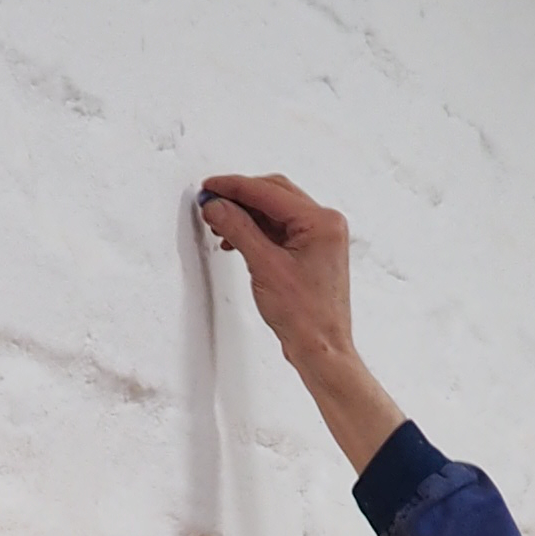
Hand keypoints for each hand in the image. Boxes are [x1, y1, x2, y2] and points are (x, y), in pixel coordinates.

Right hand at [197, 174, 404, 470]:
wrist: (321, 348)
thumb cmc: (305, 316)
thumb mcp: (264, 266)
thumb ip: (239, 229)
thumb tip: (216, 206)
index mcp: (321, 222)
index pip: (269, 192)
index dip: (234, 187)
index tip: (208, 187)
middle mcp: (325, 224)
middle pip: (274, 194)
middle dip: (240, 197)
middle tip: (209, 202)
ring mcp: (320, 237)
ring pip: (275, 212)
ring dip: (246, 215)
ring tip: (218, 223)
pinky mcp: (312, 251)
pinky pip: (280, 229)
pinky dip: (256, 230)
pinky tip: (236, 240)